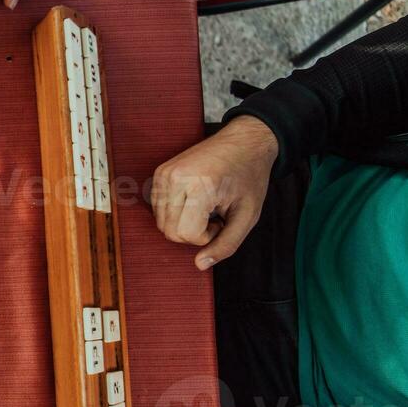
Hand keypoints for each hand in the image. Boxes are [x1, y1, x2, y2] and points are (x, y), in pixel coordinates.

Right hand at [150, 116, 278, 269]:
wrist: (244, 141)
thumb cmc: (249, 176)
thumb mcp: (248, 215)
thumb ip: (226, 244)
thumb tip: (200, 265)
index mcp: (198, 186)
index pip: (184, 234)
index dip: (205, 237)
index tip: (221, 220)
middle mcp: (174, 178)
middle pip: (169, 231)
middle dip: (192, 232)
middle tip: (214, 215)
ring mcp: (163, 174)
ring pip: (161, 222)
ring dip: (183, 222)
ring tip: (205, 206)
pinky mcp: (159, 172)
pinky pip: (158, 208)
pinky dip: (175, 212)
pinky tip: (195, 199)